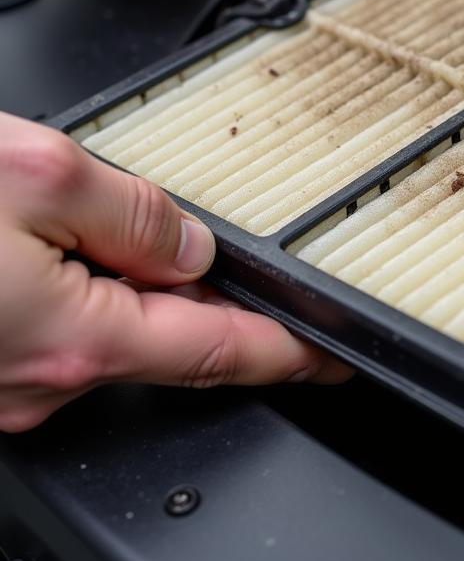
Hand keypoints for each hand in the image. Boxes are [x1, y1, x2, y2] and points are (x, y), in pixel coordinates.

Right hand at [0, 112, 349, 431]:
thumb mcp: (37, 178)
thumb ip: (134, 213)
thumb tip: (190, 245)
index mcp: (77, 340)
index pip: (222, 353)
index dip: (289, 351)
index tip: (333, 355)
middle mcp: (41, 381)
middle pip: (170, 339)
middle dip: (210, 294)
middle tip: (232, 253)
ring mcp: (7, 382)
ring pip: (113, 332)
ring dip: (140, 285)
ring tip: (127, 228)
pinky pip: (66, 333)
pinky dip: (93, 293)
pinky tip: (73, 247)